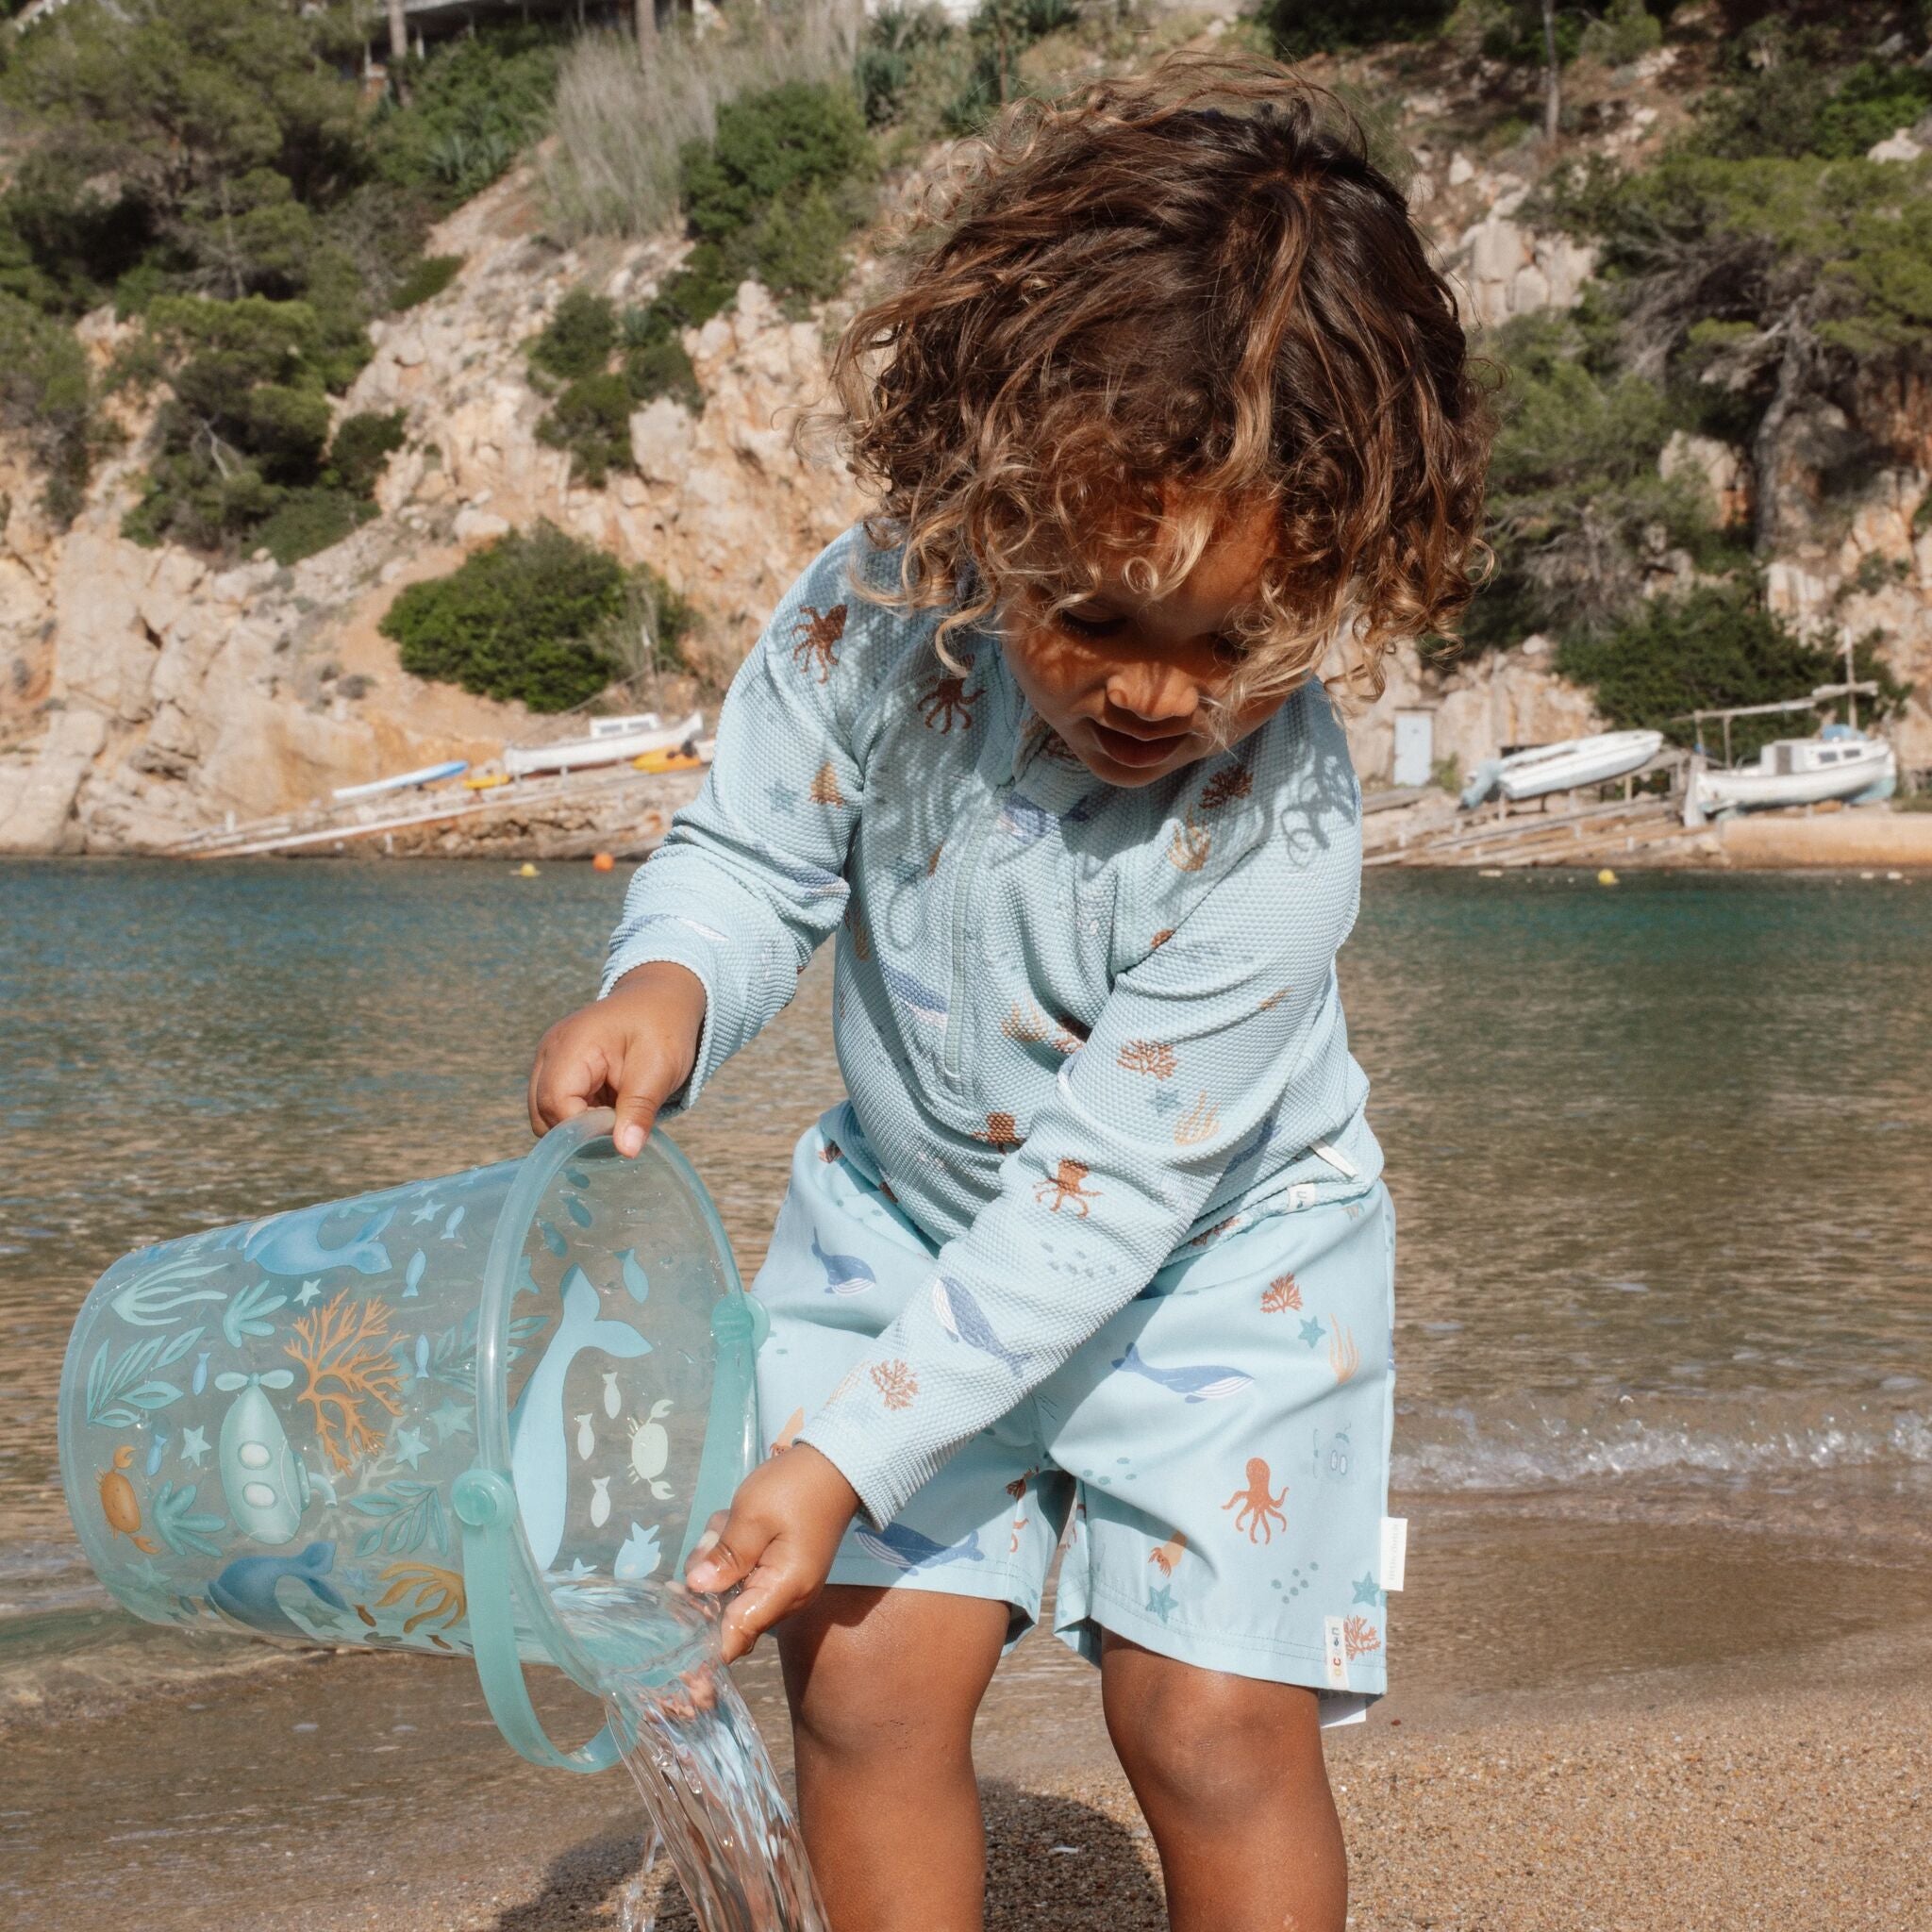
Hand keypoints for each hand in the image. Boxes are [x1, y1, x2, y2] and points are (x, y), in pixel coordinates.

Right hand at [527, 962, 706, 1156]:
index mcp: (571, 1045)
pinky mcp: (557, 1070)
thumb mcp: (660, 1067)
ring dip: (579, 1127)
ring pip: (545, 1115)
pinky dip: (580, 1117)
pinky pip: (556, 1107)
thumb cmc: (663, 1026)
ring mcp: (549, 1060)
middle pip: (543, 1113)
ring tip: (616, 1115)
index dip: (583, 1129)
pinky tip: (608, 1109)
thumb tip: (626, 1151)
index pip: (556, 1103)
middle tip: (620, 1127)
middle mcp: (550, 1052)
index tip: (618, 1132)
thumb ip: (640, 1109)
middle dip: (578, 1133)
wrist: (661, 999)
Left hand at [684, 1443, 859, 1661]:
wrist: (836, 1464)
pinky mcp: (780, 1569)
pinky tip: (735, 1522)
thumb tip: (696, 1589)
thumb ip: (725, 1556)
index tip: (674, 1622)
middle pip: (728, 1612)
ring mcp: (784, 1584)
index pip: (736, 1638)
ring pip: (732, 1588)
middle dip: (707, 1580)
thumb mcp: (753, 1515)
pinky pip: (745, 1573)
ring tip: (727, 1521)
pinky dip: (734, 1551)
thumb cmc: (796, 1488)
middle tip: (708, 1541)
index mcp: (783, 1591)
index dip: (703, 1644)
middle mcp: (786, 1598)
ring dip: (720, 1557)